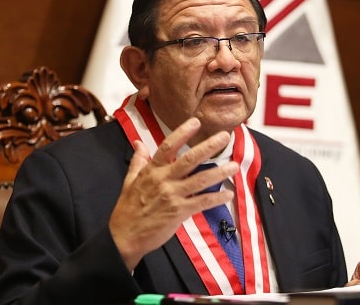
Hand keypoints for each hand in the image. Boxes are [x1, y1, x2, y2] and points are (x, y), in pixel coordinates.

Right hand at [109, 117, 238, 270]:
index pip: (168, 147)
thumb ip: (138, 160)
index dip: (182, 133)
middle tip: (225, 137)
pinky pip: (202, 202)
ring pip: (200, 180)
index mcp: (152, 171)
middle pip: (189, 160)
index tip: (196, 122)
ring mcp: (173, 196)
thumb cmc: (127, 209)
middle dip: (208, 147)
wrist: (125, 236)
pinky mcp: (179, 212)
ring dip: (219, 172)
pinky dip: (216, 198)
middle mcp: (163, 180)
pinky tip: (228, 194)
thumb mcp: (129, 181)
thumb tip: (138, 143)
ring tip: (234, 165)